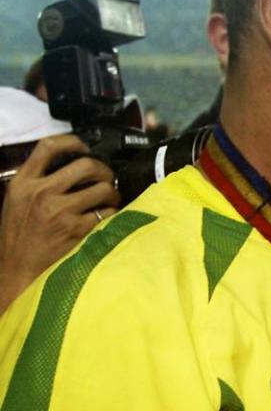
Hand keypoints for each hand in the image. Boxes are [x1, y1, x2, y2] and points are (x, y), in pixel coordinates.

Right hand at [0, 135, 119, 313]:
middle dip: (104, 170)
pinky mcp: (77, 230)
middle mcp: (41, 194)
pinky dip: (113, 213)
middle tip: (107, 178)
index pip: (48, 147)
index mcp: (23, 183)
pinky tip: (107, 217)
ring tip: (108, 200)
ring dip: (112, 192)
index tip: (85, 146)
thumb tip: (70, 163)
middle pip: (86, 164)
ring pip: (104, 188)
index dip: (72, 141)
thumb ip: (36, 180)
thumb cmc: (18, 237)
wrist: (16, 272)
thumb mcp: (16, 201)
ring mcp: (60, 212)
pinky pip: (108, 212)